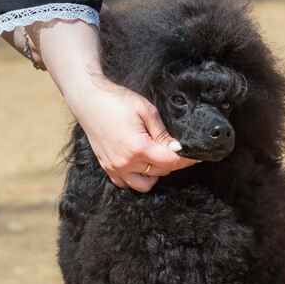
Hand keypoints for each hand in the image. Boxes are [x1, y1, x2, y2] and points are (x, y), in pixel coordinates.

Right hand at [68, 74, 196, 190]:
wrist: (88, 99)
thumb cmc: (115, 101)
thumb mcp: (146, 111)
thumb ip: (163, 133)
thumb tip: (177, 148)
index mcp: (138, 148)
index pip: (170, 161)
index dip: (186, 159)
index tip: (196, 155)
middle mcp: (125, 162)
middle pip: (160, 171)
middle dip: (172, 162)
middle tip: (176, 149)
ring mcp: (114, 167)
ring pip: (144, 184)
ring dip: (155, 173)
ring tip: (157, 157)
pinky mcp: (107, 167)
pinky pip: (126, 183)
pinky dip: (137, 178)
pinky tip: (141, 164)